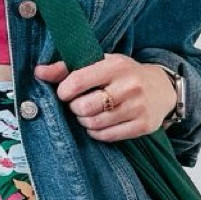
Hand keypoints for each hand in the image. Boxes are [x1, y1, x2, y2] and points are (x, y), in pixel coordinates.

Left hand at [34, 54, 178, 140]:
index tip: (65, 93)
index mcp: (116, 66)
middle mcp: (129, 86)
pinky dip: (97, 132)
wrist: (162, 88)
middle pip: (84, 108)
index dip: (64, 91)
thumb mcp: (101, 63)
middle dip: (75, 109)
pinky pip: (107, 136)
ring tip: (89, 113)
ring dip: (85, 121)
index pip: (77, 82)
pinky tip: (100, 123)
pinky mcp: (143, 126)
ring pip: (94, 124)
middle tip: (79, 105)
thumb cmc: (123, 74)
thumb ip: (68, 67)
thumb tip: (38, 72)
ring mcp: (138, 107)